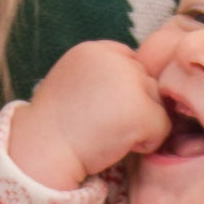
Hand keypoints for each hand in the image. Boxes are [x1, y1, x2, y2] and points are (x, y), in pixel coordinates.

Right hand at [6, 40, 171, 191]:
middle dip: (133, 105)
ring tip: (109, 134)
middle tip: (101, 125)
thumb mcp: (70, 84)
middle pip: (146, 81)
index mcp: (93, 50)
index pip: (130, 61)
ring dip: (141, 123)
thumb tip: (136, 85)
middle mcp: (113, 60)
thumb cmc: (54, 128)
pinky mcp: (140, 110)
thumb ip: (101, 75)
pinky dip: (147, 143)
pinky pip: (163, 128)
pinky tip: (118, 145)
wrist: (41, 153)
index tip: (100, 109)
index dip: (122, 89)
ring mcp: (129, 83)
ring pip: (158, 103)